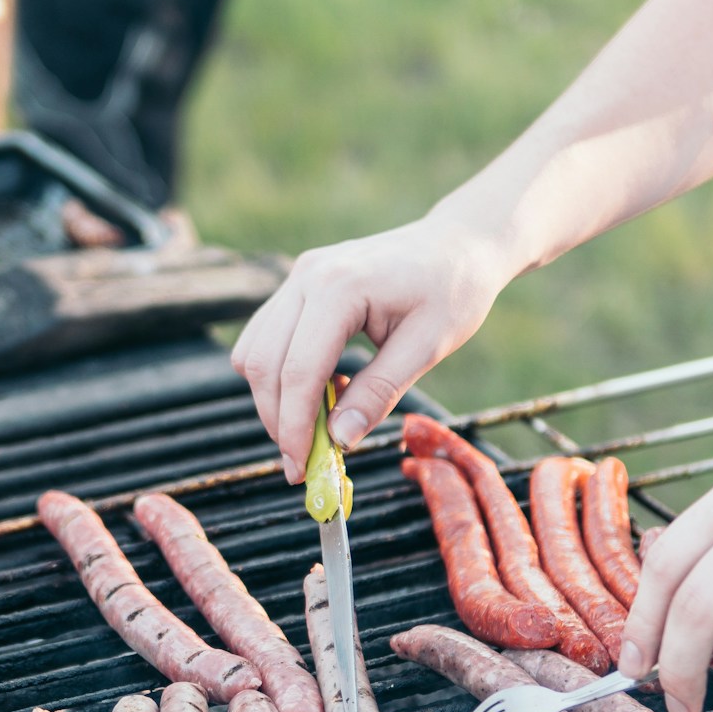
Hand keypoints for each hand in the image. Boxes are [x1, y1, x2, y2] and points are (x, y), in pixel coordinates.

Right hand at [231, 215, 517, 481]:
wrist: (458, 243)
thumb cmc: (453, 290)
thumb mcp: (427, 347)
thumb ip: (379, 393)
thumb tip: (339, 440)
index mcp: (339, 288)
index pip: (298, 371)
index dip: (295, 427)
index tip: (303, 468)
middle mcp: (307, 277)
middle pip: (264, 363)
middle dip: (278, 420)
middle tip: (302, 464)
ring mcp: (298, 277)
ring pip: (254, 351)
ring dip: (274, 399)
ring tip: (316, 429)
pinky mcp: (298, 285)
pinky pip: (265, 337)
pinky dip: (281, 375)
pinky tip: (322, 392)